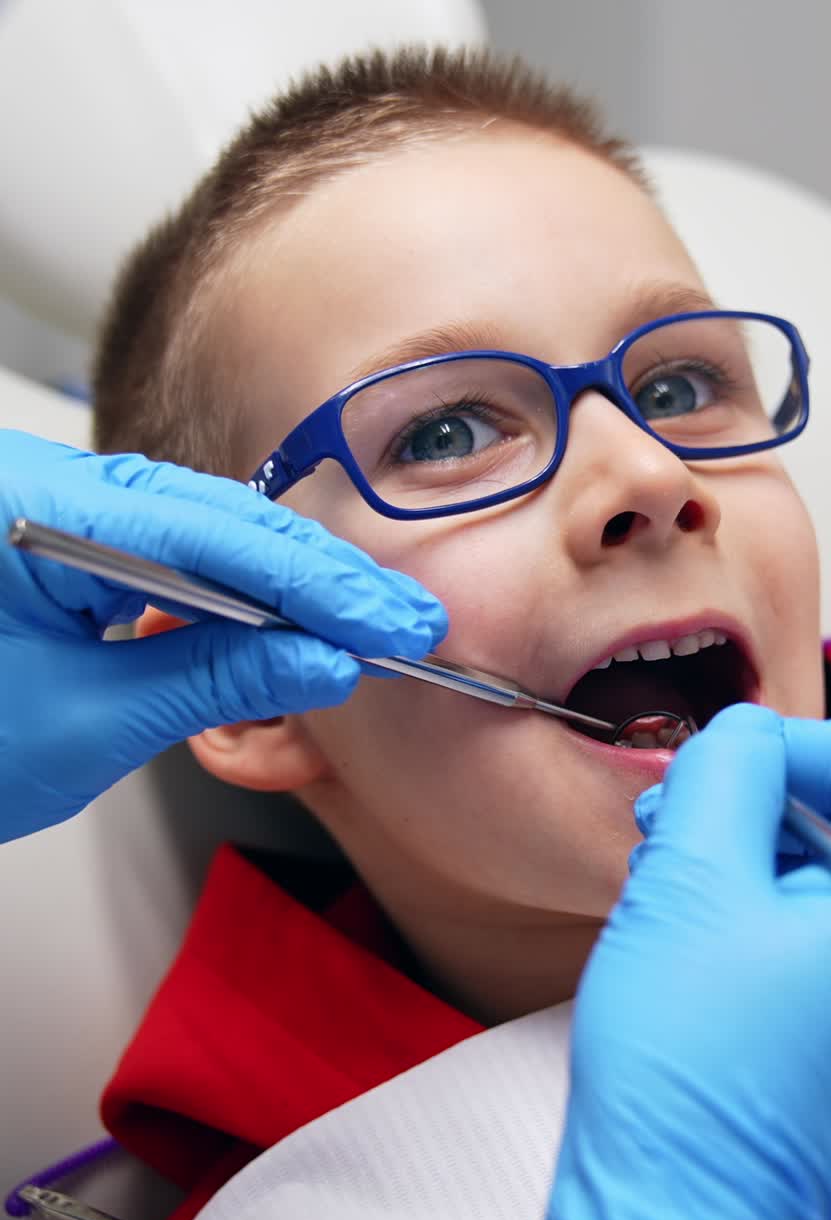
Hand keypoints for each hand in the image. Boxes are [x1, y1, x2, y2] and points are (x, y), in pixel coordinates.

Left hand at [0, 429, 446, 841]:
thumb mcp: (82, 725)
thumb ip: (214, 678)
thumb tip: (323, 660)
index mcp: (31, 512)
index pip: (214, 537)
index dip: (320, 585)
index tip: (391, 626)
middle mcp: (45, 491)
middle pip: (219, 518)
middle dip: (320, 578)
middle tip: (402, 623)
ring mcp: (55, 512)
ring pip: (204, 530)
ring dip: (288, 583)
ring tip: (364, 622)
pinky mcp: (66, 544)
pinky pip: (171, 552)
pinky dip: (238, 591)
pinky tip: (290, 616)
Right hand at [536, 704, 830, 1219]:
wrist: (680, 1218)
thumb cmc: (692, 1086)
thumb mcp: (692, 878)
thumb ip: (729, 769)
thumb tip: (748, 733)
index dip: (824, 741)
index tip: (750, 773)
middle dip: (773, 796)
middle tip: (691, 823)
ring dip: (757, 847)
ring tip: (679, 880)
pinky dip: (764, 899)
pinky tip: (698, 925)